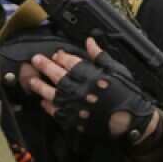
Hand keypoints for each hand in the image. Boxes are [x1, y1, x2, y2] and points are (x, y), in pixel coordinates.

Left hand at [26, 38, 159, 142]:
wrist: (130, 120)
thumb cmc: (126, 93)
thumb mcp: (116, 69)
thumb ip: (100, 55)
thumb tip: (89, 41)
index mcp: (89, 74)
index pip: (69, 62)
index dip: (61, 56)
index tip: (56, 54)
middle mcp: (78, 88)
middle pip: (56, 75)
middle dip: (44, 66)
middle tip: (35, 60)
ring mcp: (74, 105)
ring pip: (51, 94)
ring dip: (40, 86)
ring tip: (32, 81)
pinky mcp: (74, 120)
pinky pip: (56, 112)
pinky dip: (49, 107)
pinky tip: (44, 102)